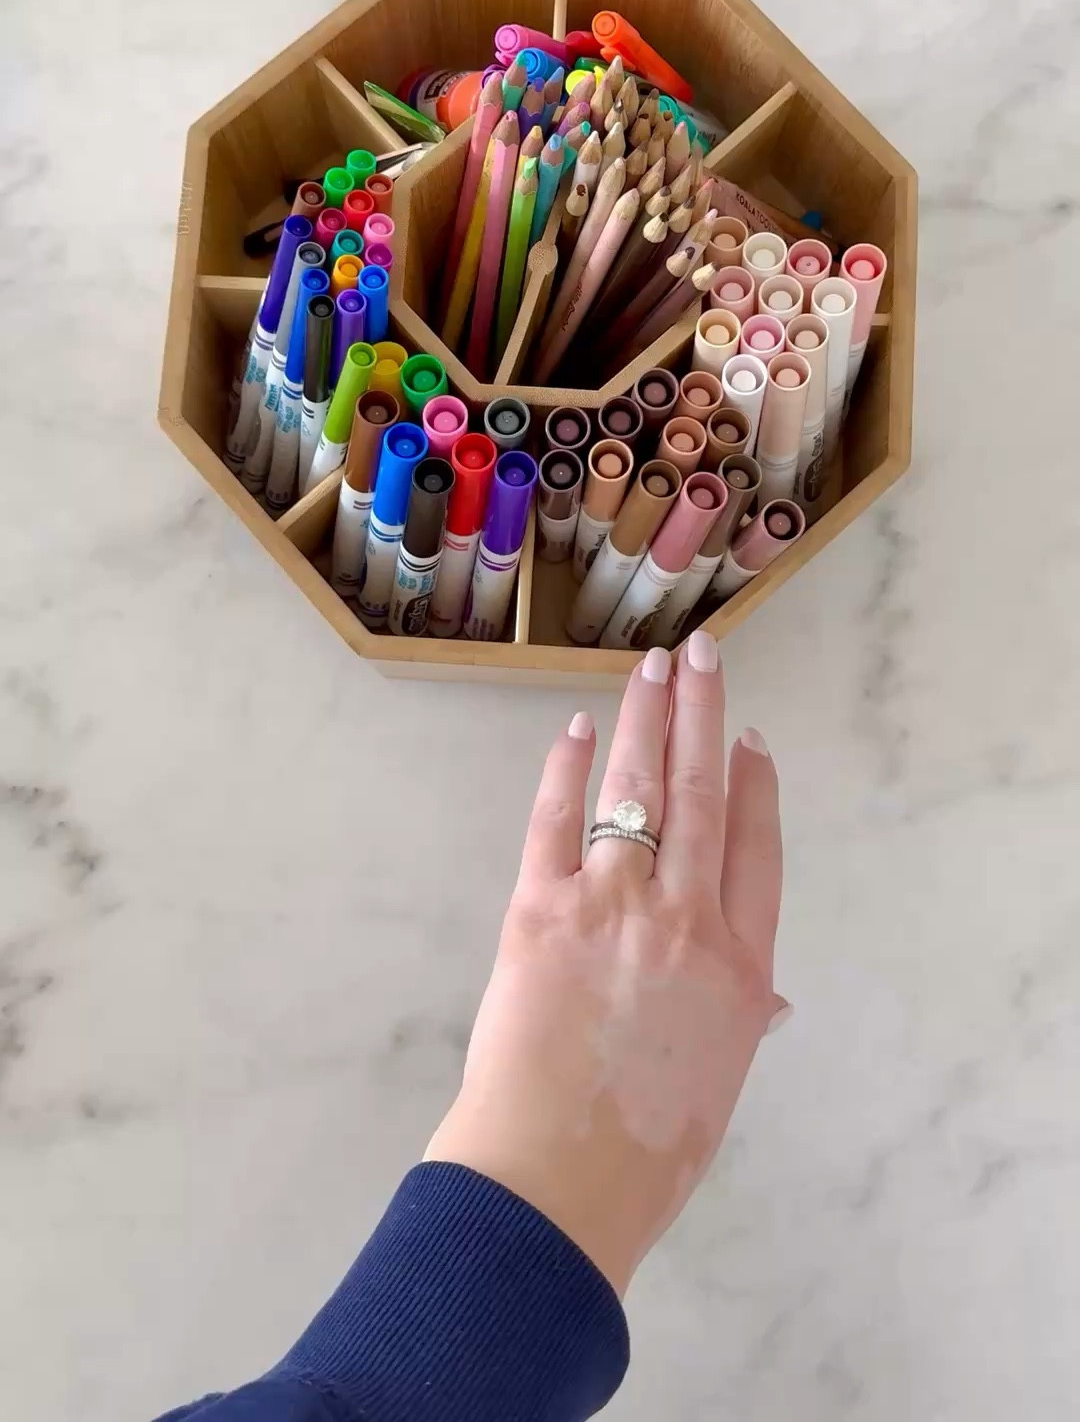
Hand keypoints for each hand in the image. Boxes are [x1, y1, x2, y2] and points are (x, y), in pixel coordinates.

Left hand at [425, 631, 787, 1294]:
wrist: (558, 1178)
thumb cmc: (646, 1151)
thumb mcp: (716, 1080)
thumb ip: (739, 1018)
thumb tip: (763, 998)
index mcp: (739, 964)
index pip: (755, 848)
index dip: (755, 785)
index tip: (749, 736)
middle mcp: (686, 917)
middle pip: (702, 794)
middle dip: (702, 714)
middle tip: (703, 653)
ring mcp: (614, 905)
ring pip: (638, 788)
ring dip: (646, 719)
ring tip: (653, 667)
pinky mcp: (542, 909)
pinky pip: (556, 822)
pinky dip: (566, 772)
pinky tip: (577, 731)